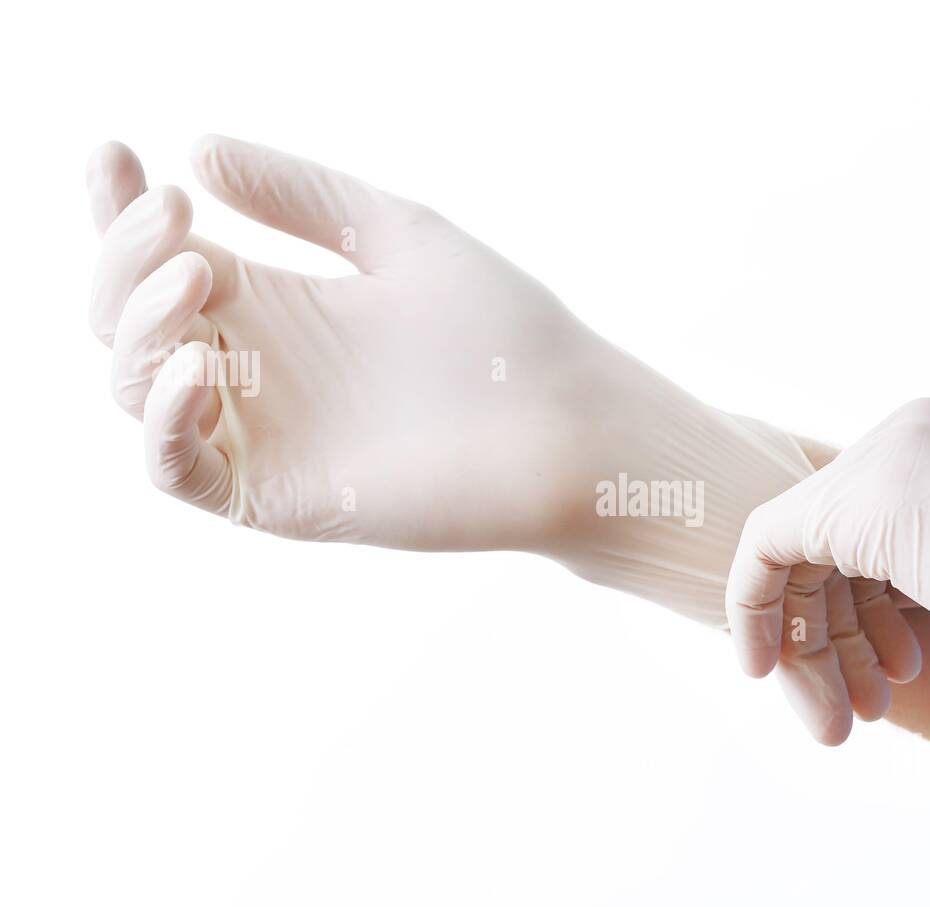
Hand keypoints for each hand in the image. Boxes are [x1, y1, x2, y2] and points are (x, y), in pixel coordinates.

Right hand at [86, 136, 919, 730]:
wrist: (569, 424)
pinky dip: (165, 419)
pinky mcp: (279, 496)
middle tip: (176, 217)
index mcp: (277, 303)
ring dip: (140, 323)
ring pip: (135, 385)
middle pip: (127, 316)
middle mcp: (256, 368)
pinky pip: (179, 468)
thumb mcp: (394, 235)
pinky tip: (202, 366)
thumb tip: (194, 145)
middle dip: (122, 257)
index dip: (118, 206)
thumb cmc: (502, 331)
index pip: (160, 255)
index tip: (117, 152)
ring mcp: (262, 435)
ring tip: (199, 274)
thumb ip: (300, 195)